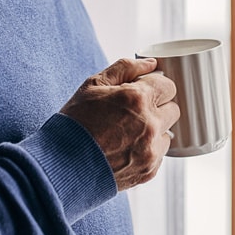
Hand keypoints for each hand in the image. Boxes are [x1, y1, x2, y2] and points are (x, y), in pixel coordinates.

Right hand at [59, 57, 180, 190]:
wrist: (62, 166)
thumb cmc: (75, 122)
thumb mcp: (93, 85)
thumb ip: (125, 68)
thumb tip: (151, 64)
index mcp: (138, 99)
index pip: (169, 86)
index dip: (154, 86)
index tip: (141, 91)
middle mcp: (150, 125)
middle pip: (173, 109)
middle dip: (157, 106)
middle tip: (133, 111)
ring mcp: (151, 150)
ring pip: (167, 133)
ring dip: (154, 130)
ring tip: (126, 133)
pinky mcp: (149, 171)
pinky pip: (159, 154)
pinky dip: (147, 150)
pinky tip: (124, 149)